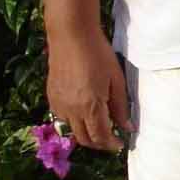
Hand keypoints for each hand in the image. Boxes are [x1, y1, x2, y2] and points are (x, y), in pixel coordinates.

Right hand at [47, 30, 132, 151]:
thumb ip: (120, 107)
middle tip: (110, 140)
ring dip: (85, 134)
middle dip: (99, 144)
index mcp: (90, 106)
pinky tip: (83, 113)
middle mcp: (71, 110)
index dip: (111, 144)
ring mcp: (59, 104)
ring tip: (98, 126)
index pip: (100, 137)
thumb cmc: (99, 54)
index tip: (120, 144)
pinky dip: (73, 122)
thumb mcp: (116, 80)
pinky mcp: (51, 96)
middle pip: (84, 139)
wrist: (72, 35)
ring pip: (71, 130)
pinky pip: (61, 118)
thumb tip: (128, 127)